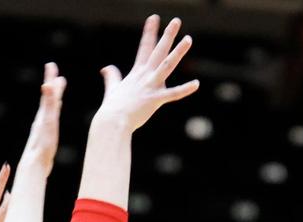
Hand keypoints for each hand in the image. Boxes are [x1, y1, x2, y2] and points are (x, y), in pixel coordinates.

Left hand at [19, 62, 66, 175]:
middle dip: (52, 85)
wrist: (34, 167)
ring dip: (53, 99)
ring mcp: (42, 129)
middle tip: (55, 73)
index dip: (51, 78)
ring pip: (48, 110)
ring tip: (57, 92)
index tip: (51, 65)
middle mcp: (41, 120)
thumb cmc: (42, 145)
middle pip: (47, 99)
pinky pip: (49, 122)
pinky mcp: (44, 139)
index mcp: (43, 115)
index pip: (48, 92)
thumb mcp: (48, 122)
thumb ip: (48, 104)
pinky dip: (52, 115)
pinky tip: (52, 119)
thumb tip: (46, 84)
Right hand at [94, 15, 197, 132]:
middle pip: (158, 51)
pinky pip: (173, 94)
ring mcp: (150, 86)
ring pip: (167, 65)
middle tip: (176, 21)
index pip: (144, 47)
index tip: (154, 17)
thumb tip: (105, 68)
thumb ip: (112, 76)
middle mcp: (145, 76)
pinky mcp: (155, 100)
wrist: (112, 122)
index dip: (150, 32)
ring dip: (178, 52)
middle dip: (167, 35)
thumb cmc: (112, 108)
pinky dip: (185, 89)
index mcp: (137, 73)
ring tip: (188, 38)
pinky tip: (196, 84)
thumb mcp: (112, 88)